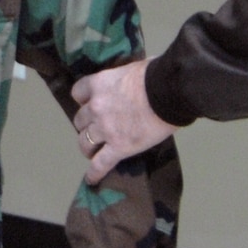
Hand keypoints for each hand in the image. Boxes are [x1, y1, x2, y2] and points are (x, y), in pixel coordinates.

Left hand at [70, 59, 176, 184]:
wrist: (169, 91)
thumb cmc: (156, 74)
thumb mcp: (133, 68)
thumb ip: (124, 77)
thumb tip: (133, 78)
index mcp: (99, 84)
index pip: (78, 93)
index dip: (84, 100)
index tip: (89, 103)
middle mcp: (96, 107)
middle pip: (80, 120)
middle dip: (86, 124)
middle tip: (96, 129)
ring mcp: (105, 129)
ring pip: (85, 142)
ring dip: (88, 147)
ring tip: (92, 152)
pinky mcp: (118, 147)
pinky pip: (100, 163)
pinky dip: (95, 173)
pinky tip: (92, 179)